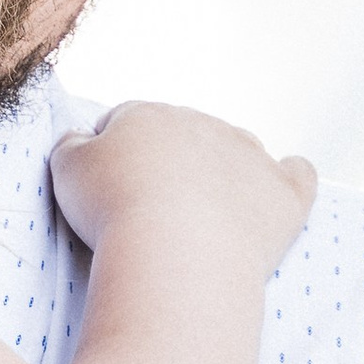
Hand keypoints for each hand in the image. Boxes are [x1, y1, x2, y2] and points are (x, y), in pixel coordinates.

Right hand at [49, 99, 313, 263]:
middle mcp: (204, 124)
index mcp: (149, 115)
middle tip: (151, 209)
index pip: (127, 121)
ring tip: (205, 211)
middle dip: (170, 163)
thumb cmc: (114, 208)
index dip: (113, 154)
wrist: (176, 248)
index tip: (107, 188)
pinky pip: (296, 175)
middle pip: (185, 135)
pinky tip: (284, 184)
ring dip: (225, 170)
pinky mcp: (283, 195)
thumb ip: (71, 146)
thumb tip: (80, 138)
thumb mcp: (67, 170)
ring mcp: (249, 158)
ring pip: (239, 150)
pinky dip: (290, 178)